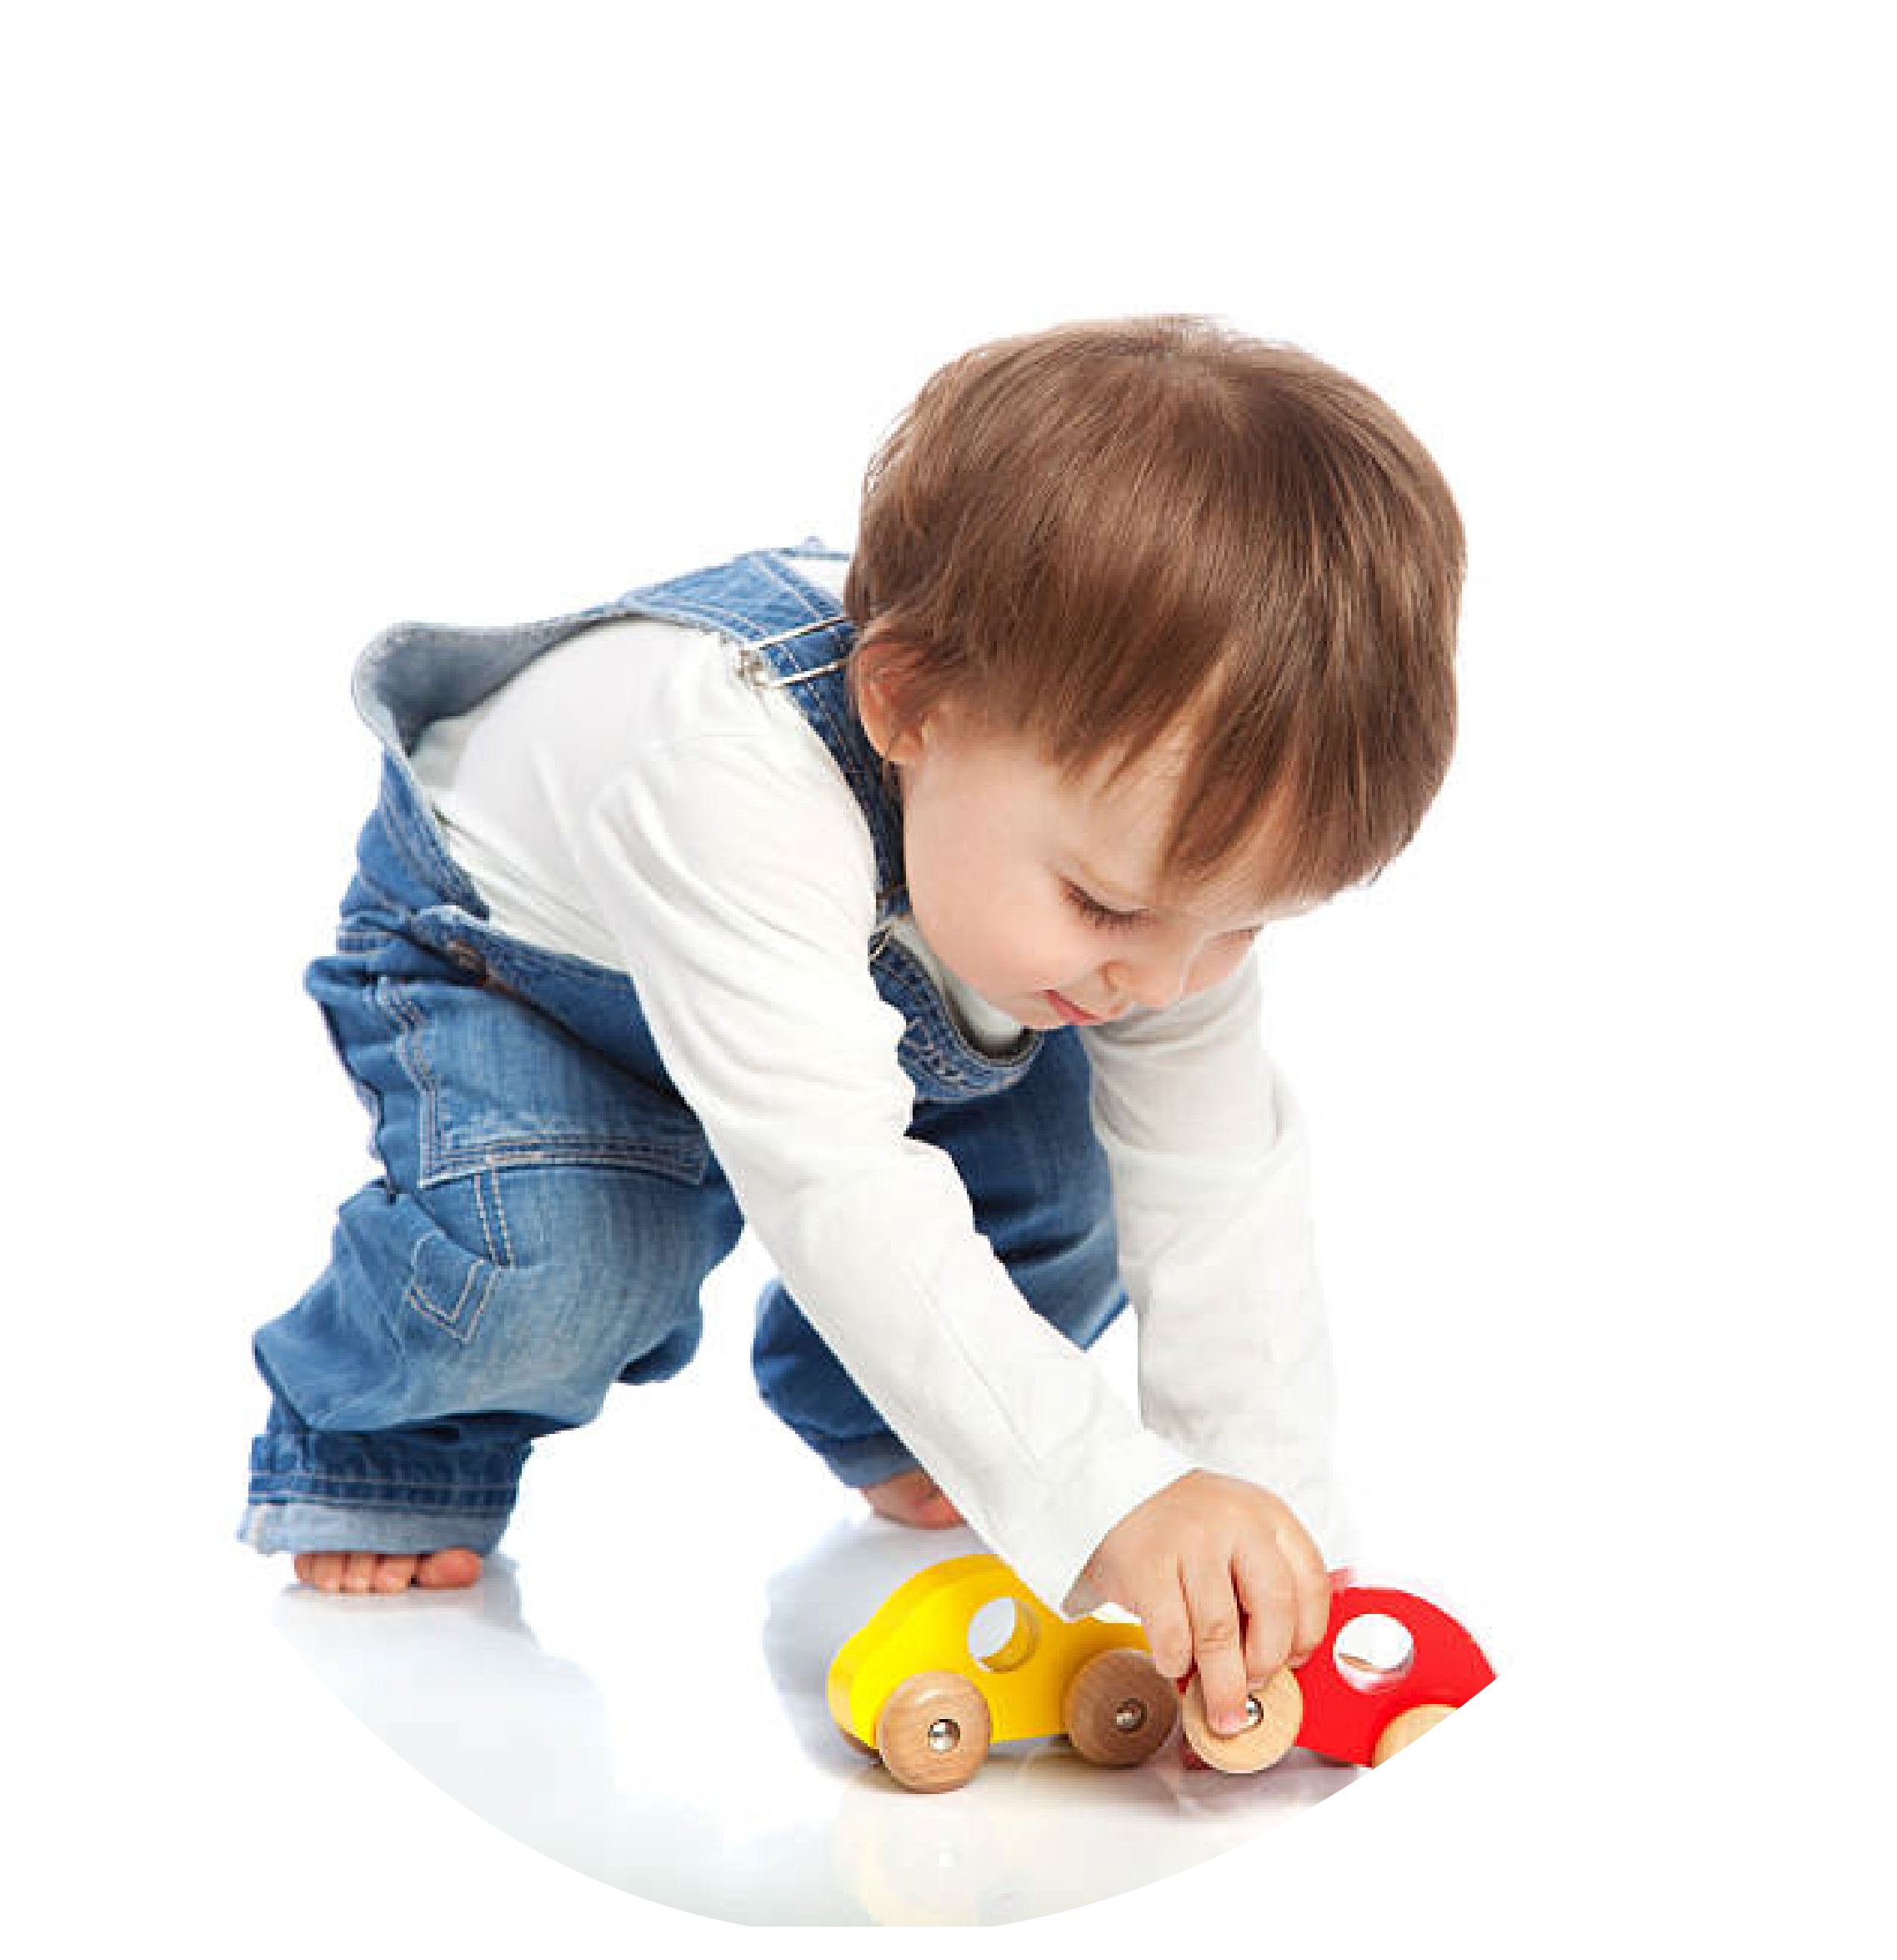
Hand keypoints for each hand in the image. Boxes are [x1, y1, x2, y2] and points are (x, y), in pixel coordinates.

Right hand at [1079, 1470, 1330, 1739]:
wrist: (1115, 1493)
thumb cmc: (1185, 1524)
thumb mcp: (1239, 1534)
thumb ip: (1266, 1582)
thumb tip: (1282, 1660)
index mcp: (1268, 1514)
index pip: (1311, 1583)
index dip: (1307, 1635)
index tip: (1293, 1662)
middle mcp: (1235, 1521)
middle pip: (1272, 1610)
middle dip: (1265, 1665)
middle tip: (1255, 1687)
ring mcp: (1190, 1540)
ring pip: (1220, 1633)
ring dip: (1223, 1684)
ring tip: (1221, 1704)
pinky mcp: (1148, 1565)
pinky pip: (1173, 1637)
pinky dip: (1176, 1662)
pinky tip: (1175, 1659)